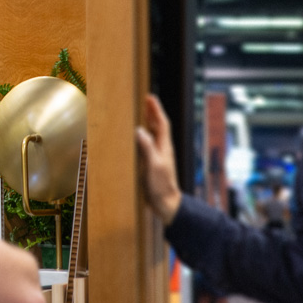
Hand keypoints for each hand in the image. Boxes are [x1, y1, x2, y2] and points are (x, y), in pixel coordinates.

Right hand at [135, 94, 182, 225]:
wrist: (166, 204)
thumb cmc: (161, 186)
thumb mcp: (153, 165)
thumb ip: (147, 148)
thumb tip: (139, 130)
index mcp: (164, 147)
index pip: (162, 123)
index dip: (156, 110)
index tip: (150, 97)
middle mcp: (162, 149)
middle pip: (158, 126)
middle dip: (152, 113)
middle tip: (144, 101)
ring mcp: (157, 156)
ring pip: (153, 135)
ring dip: (147, 123)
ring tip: (139, 114)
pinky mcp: (151, 163)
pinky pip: (147, 145)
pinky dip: (142, 136)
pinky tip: (135, 138)